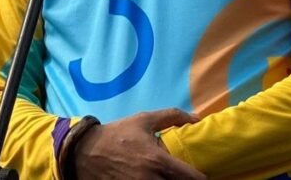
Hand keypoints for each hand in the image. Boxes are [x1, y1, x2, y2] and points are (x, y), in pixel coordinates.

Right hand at [73, 108, 205, 179]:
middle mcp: (151, 179)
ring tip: (169, 176)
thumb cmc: (118, 133)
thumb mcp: (144, 119)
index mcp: (158, 161)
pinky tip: (153, 179)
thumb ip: (172, 116)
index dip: (201, 178)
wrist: (86, 151)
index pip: (191, 177)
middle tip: (184, 176)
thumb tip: (197, 119)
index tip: (203, 176)